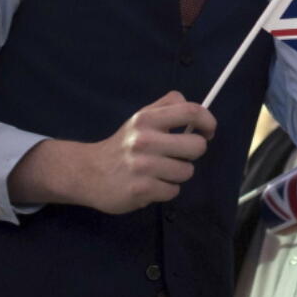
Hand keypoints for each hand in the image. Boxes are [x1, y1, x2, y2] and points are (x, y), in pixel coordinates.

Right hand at [8, 91, 216, 213]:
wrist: (88, 172)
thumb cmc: (124, 143)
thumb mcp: (141, 117)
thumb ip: (168, 106)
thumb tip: (198, 108)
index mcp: (147, 119)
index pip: (191, 111)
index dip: (208, 121)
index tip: (208, 131)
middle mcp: (145, 140)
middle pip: (197, 146)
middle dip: (192, 152)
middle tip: (178, 154)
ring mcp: (143, 166)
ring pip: (187, 171)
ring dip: (177, 173)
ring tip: (159, 170)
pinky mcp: (141, 189)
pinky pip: (173, 190)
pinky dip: (165, 189)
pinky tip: (150, 183)